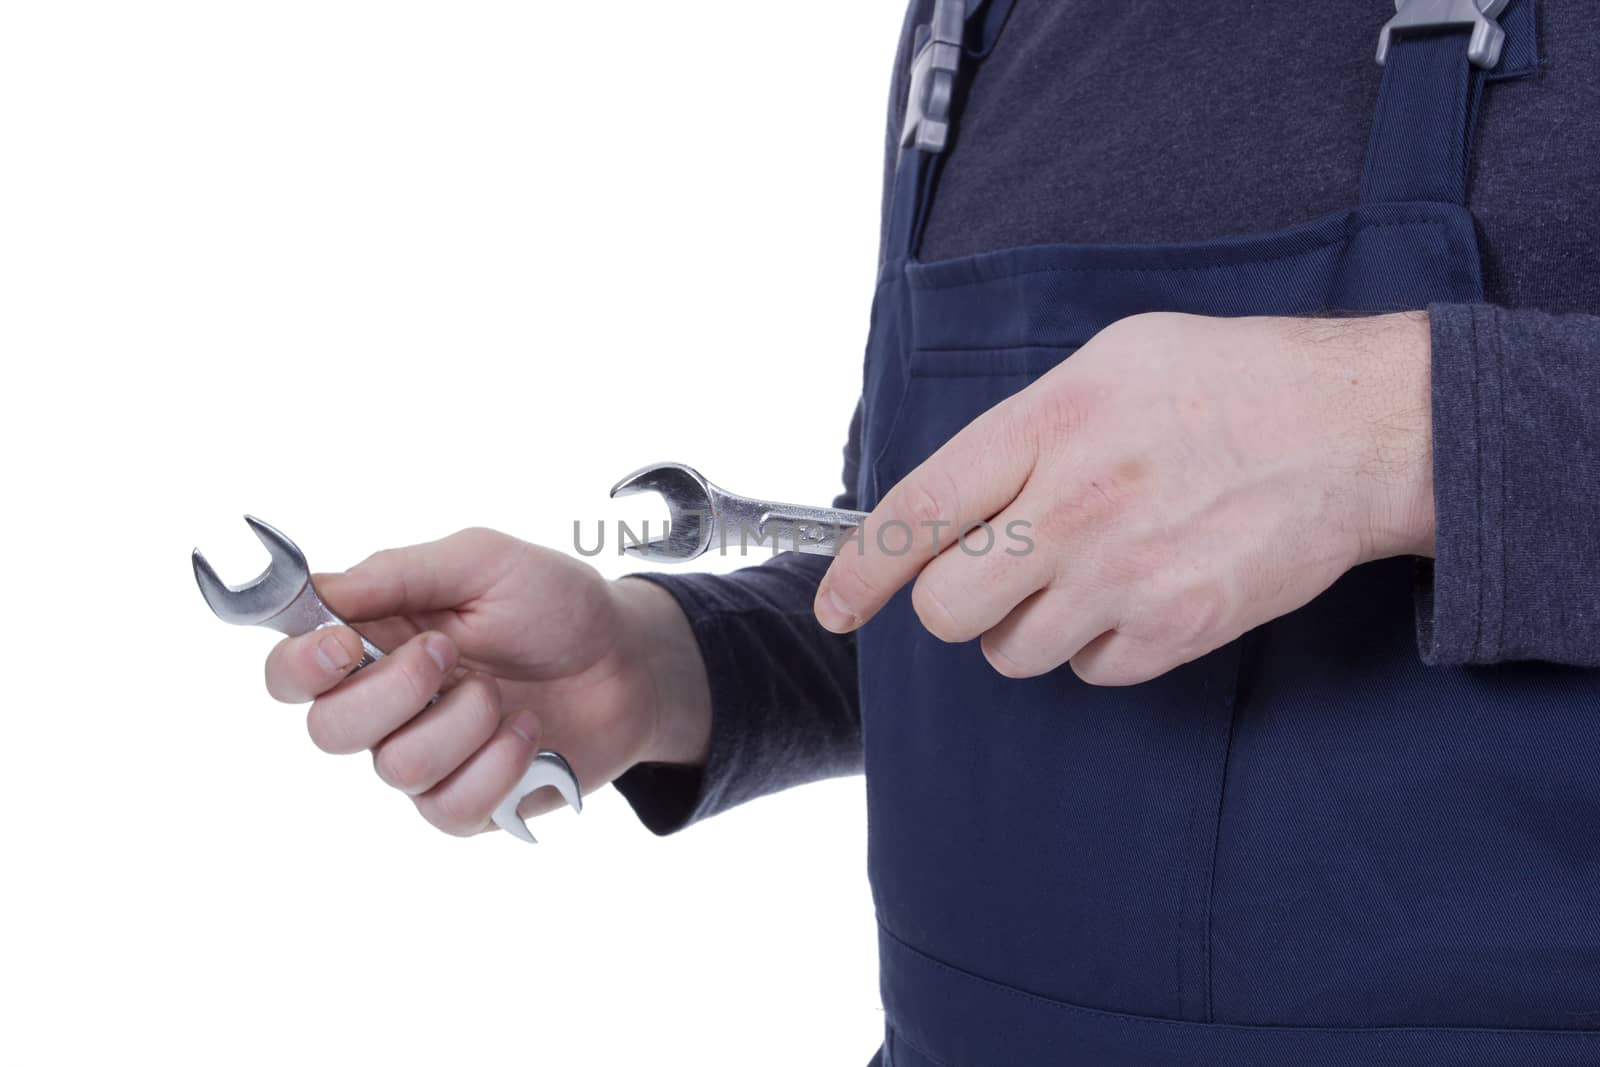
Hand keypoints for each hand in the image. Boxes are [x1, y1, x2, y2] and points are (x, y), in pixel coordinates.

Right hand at [263, 528, 709, 835]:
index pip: (290, 671)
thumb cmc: (556, 605)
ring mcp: (425, 758)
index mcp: (376, 639)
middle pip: (326, 730)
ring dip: (462, 723)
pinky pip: (451, 805)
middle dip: (391, 691)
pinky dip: (499, 764)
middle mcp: (387, 705)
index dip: (298, 665)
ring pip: (395, 767)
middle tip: (450, 654)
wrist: (631, 661)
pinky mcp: (467, 802)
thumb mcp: (483, 562)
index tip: (340, 643)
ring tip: (504, 695)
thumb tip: (319, 589)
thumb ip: (399, 573)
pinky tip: (529, 734)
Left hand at [814, 311, 1434, 684]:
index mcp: (1048, 425)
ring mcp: (1127, 578)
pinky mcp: (1177, 630)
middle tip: (999, 569)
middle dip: (958, 600)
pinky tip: (1140, 591)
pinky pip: (1093, 673)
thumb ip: (1022, 426)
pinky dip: (1101, 646)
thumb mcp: (1110, 359)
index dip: (859, 570)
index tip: (836, 605)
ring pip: (1015, 653)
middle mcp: (1075, 508)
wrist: (1358, 429)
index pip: (916, 512)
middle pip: (949, 610)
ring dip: (1032, 624)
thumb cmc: (1232, 381)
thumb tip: (957, 492)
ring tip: (1090, 569)